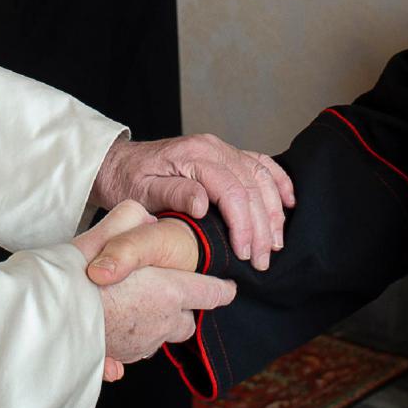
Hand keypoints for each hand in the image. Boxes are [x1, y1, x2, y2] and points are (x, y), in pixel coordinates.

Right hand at [75, 205, 233, 380]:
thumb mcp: (105, 233)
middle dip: (181, 309)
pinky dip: (129, 343)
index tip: (228, 287)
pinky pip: (133, 353)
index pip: (212, 293)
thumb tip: (144, 216)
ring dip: (153, 325)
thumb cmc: (77, 276)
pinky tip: (113, 330)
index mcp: (169, 291)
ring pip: (160, 338)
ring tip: (133, 307)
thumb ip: (129, 218)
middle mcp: (162, 323)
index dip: (222, 289)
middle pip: (187, 322)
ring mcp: (142, 344)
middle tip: (164, 292)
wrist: (50, 320)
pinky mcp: (120, 359)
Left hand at [91, 133, 294, 270]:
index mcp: (194, 155)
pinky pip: (261, 163)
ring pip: (261, 177)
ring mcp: (222, 149)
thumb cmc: (128, 181)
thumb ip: (174, 194)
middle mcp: (213, 147)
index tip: (245, 254)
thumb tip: (204, 204)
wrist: (118, 164)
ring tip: (274, 243)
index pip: (232, 191)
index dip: (243, 225)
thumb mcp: (142, 191)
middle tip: (263, 259)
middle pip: (251, 187)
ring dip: (273, 211)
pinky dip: (278, 181)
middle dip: (262, 226)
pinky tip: (289, 202)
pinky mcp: (226, 154)